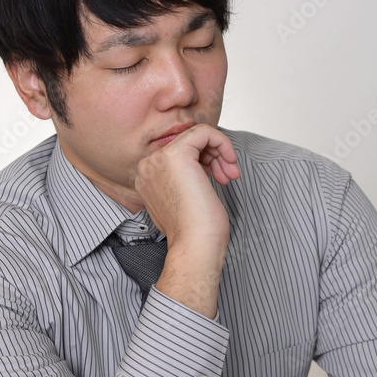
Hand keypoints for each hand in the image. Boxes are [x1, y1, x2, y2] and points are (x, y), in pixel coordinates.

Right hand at [133, 124, 239, 316]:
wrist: (196, 244)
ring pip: (196, 135)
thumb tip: (200, 163)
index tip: (218, 177)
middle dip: (213, 156)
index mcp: (146, 176)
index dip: (203, 160)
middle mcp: (147, 165)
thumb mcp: (184, 198)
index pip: (178, 151)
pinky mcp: (176, 154)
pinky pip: (203, 131)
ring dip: (220, 153)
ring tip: (229, 175)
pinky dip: (222, 143)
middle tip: (227, 176)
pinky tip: (230, 164)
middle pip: (187, 142)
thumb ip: (182, 178)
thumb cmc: (195, 229)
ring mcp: (159, 159)